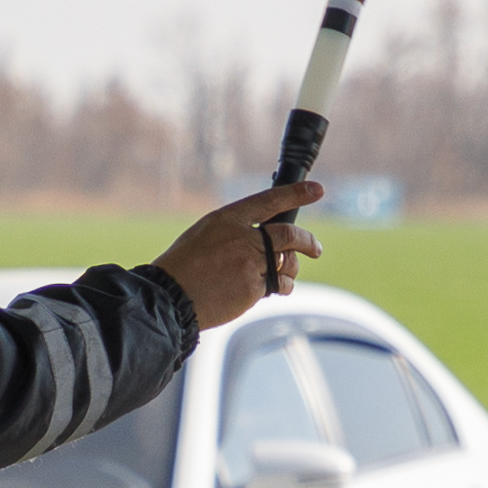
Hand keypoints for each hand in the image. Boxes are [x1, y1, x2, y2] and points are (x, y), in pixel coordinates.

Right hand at [152, 180, 324, 328]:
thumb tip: (266, 238)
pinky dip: (280, 287)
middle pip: (289, 235)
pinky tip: (272, 289)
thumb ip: (236, 232)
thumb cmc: (183, 267)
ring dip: (291, 269)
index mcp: (227, 219)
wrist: (169, 297)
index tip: (317, 190)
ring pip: (287, 263)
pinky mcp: (254, 289)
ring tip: (286, 276)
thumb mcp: (205, 235)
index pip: (269, 200)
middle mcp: (242, 239)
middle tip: (315, 248)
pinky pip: (278, 286)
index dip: (296, 193)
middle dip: (308, 242)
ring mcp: (250, 264)